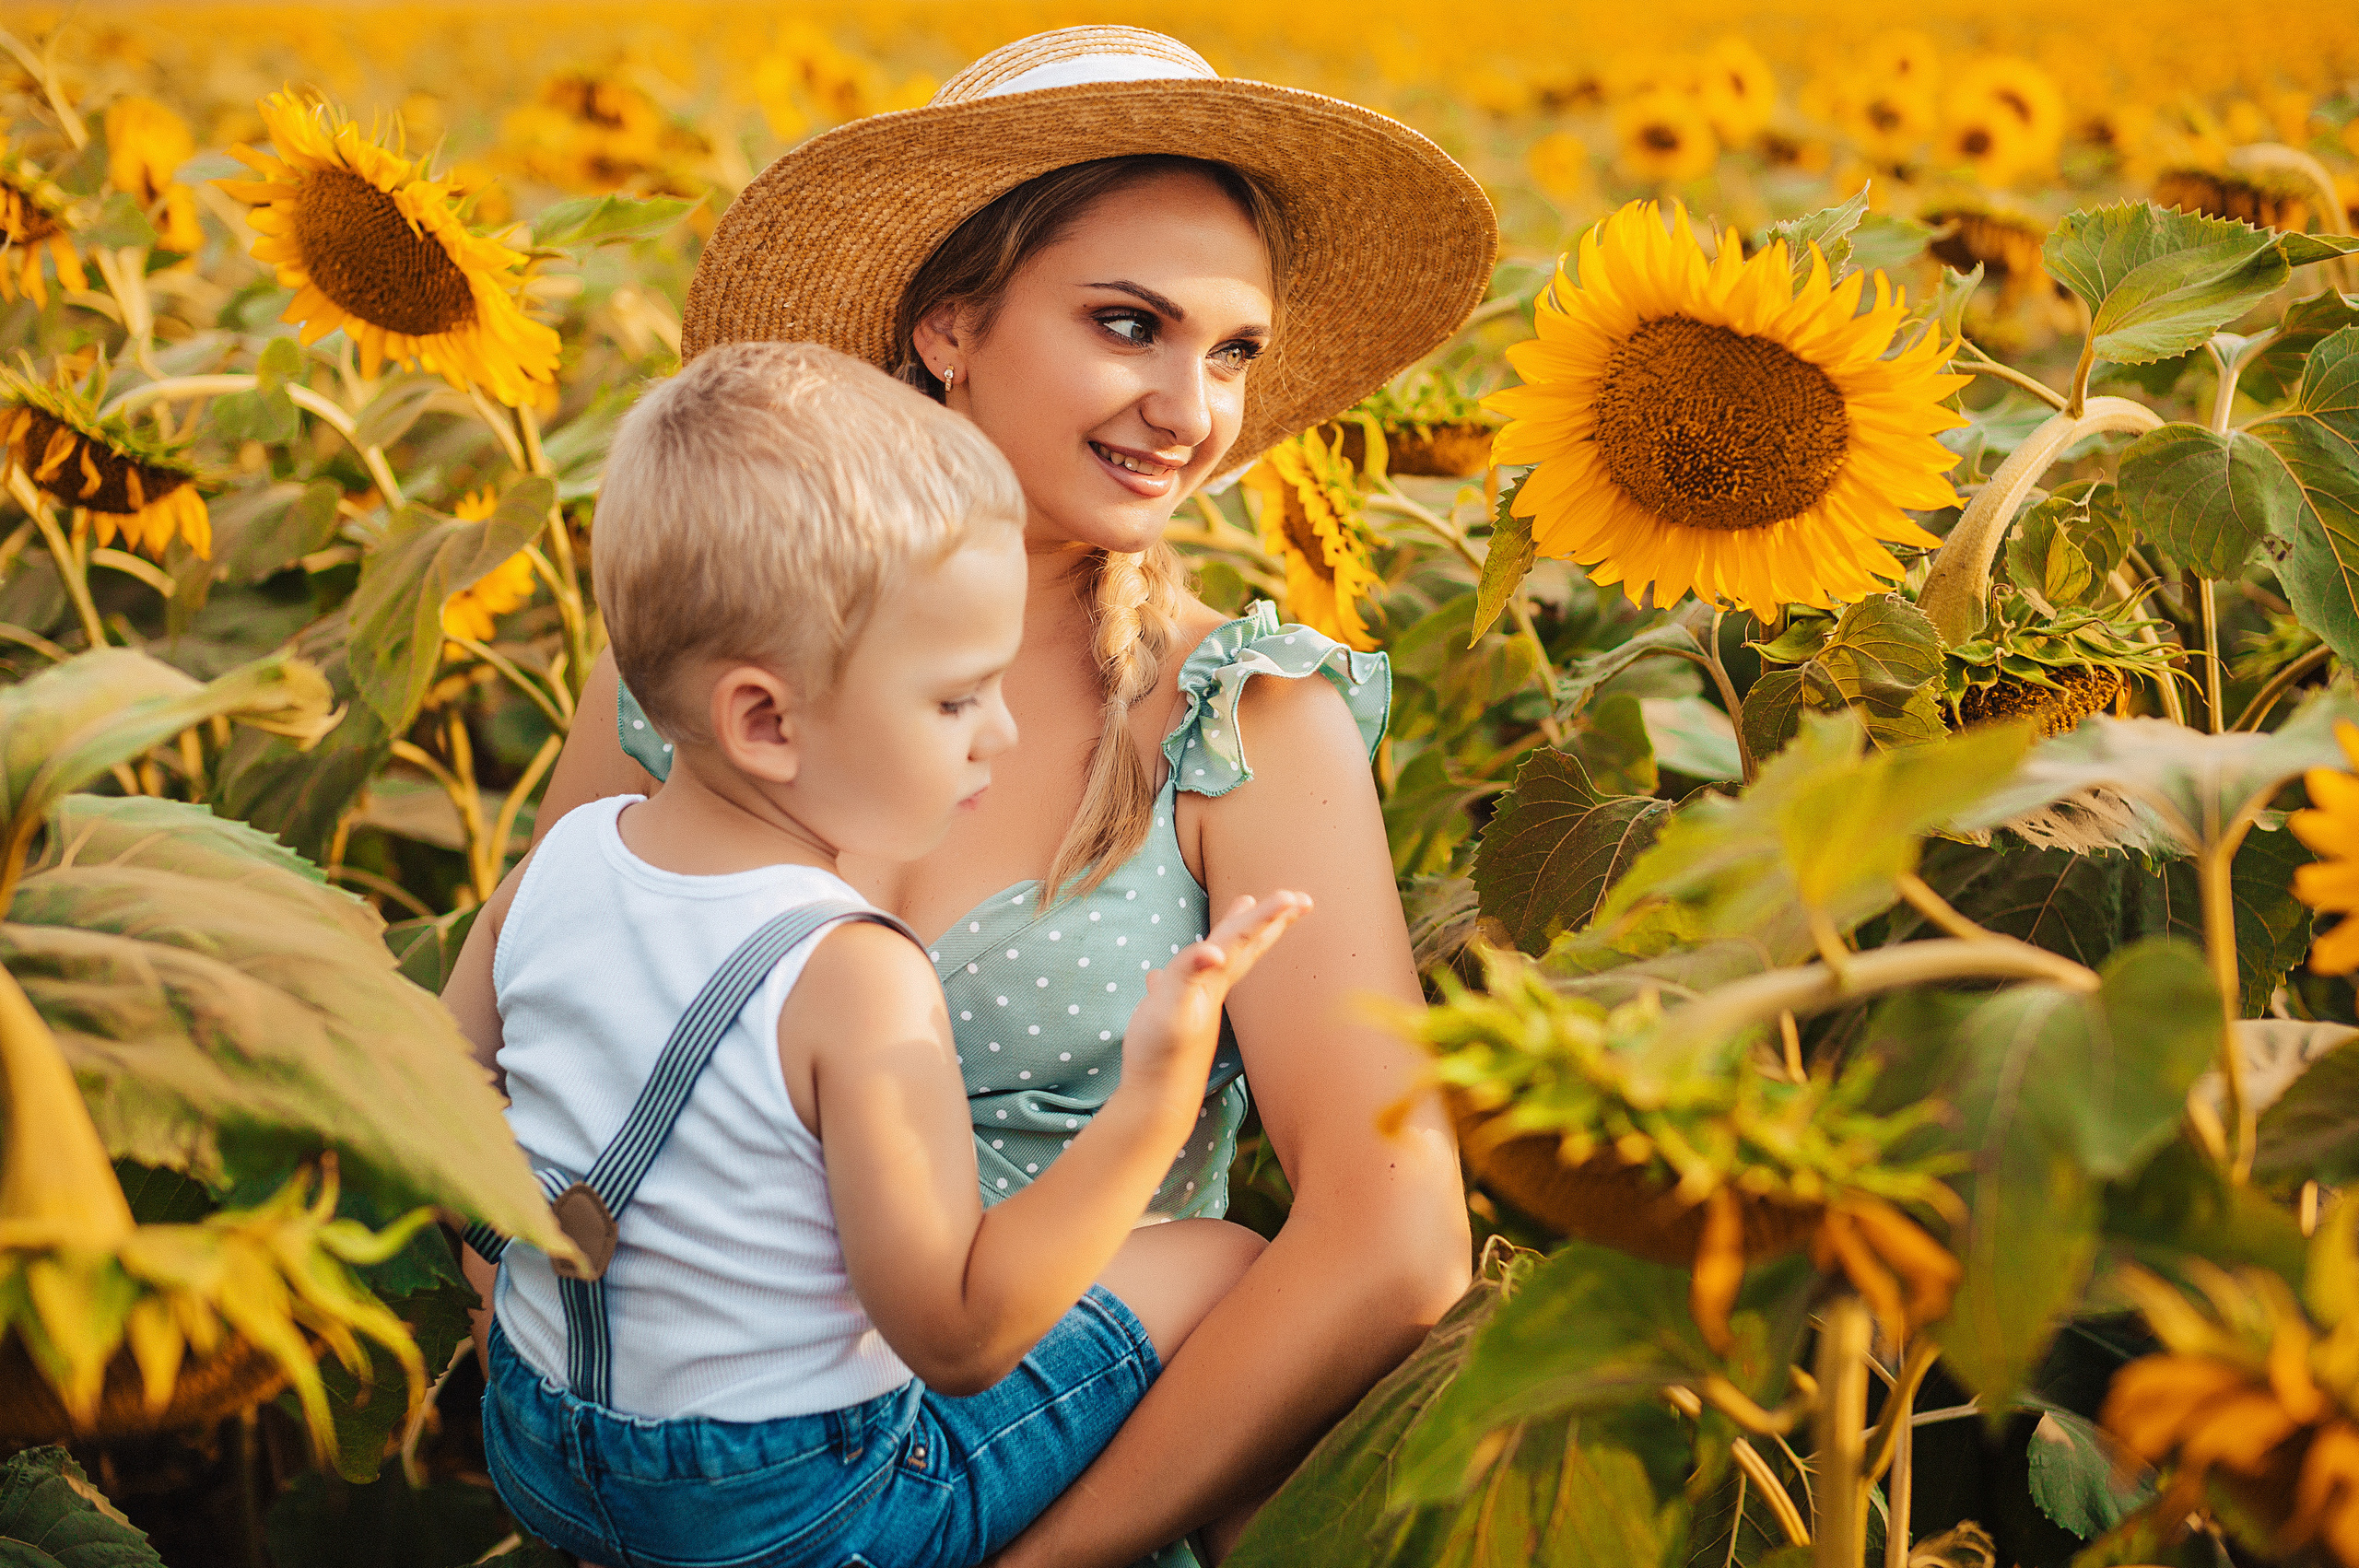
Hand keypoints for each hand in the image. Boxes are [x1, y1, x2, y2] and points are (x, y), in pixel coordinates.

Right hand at [1117, 891, 1309, 1104]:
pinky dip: (1184, 969)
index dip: (1268, 915)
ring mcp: (1194, 996)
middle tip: (1300, 899)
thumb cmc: (1165, 1055)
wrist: (1155, 1095)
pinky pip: (1182, 980)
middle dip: (1269, 918)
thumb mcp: (1173, 1010)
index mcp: (1213, 980)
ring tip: (1249, 905)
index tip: (1297, 898)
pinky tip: (1170, 971)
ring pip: (1222, 956)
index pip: (1245, 937)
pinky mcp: (1172, 1009)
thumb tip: (1213, 952)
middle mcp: (1209, 984)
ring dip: (1237, 930)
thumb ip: (1189, 975)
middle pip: (1244, 942)